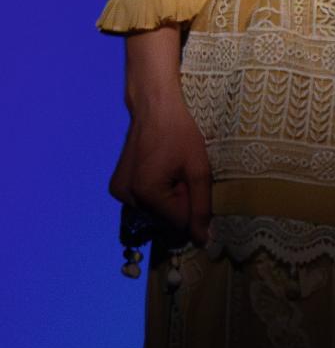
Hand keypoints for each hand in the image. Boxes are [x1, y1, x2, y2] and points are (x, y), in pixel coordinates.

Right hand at [110, 26, 211, 244]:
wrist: (154, 106)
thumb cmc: (179, 132)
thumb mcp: (198, 168)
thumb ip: (201, 207)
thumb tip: (203, 241)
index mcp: (146, 194)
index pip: (178, 223)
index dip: (192, 205)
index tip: (191, 181)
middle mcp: (126, 197)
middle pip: (164, 219)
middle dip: (179, 201)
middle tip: (181, 171)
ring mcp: (119, 193)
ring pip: (154, 212)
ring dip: (168, 197)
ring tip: (170, 168)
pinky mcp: (117, 187)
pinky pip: (143, 202)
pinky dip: (155, 193)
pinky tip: (158, 170)